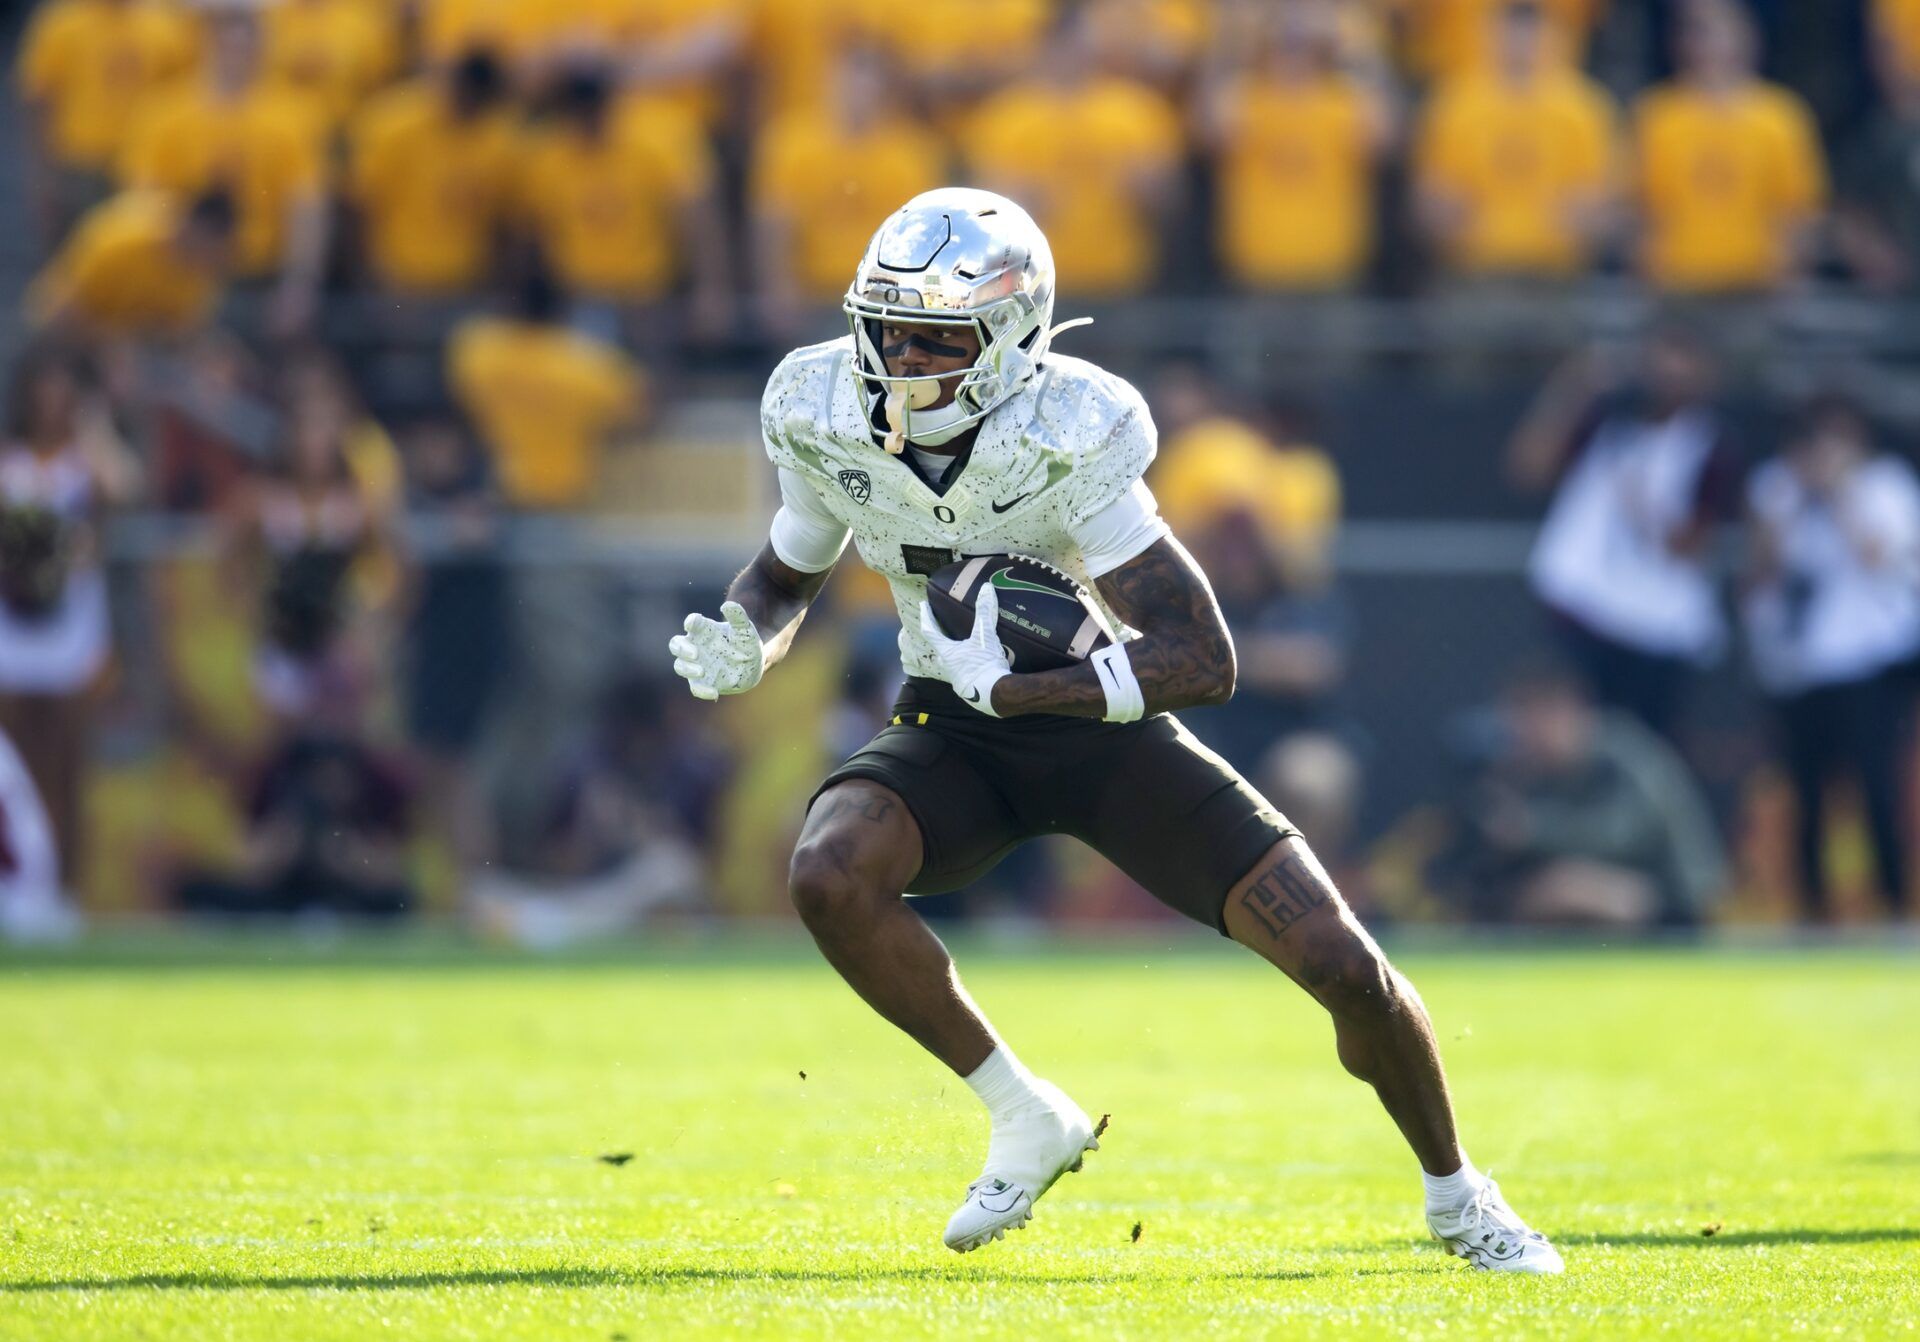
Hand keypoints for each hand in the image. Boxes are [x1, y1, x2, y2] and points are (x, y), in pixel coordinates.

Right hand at [669, 601, 763, 700]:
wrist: (753, 665)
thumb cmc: (745, 643)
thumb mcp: (745, 630)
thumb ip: (738, 617)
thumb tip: (727, 605)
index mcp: (704, 630)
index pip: (692, 623)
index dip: (691, 622)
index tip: (693, 624)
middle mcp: (696, 646)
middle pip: (676, 645)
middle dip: (681, 649)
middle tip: (695, 653)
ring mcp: (697, 664)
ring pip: (680, 666)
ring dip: (687, 669)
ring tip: (701, 671)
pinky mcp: (702, 681)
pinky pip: (695, 687)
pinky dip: (702, 690)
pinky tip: (714, 692)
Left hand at [919, 584, 1009, 716]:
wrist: (996, 695)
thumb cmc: (985, 665)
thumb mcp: (985, 636)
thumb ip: (985, 612)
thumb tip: (986, 588)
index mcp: (947, 652)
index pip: (930, 631)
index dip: (927, 617)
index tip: (924, 606)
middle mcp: (947, 666)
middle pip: (937, 649)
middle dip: (937, 637)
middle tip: (939, 626)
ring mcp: (957, 679)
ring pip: (949, 663)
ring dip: (951, 654)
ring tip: (958, 646)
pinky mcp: (968, 688)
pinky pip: (962, 673)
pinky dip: (965, 666)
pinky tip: (973, 664)